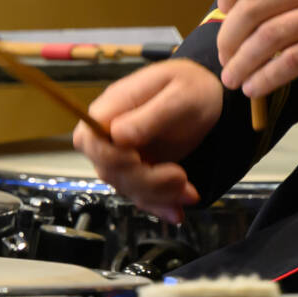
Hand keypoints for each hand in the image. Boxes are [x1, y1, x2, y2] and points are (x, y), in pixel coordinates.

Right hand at [71, 59, 223, 222]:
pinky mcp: (139, 171)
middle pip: (108, 170)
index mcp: (111, 108)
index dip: (108, 156)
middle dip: (144, 181)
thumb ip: (149, 115)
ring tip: (190, 192)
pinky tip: (177, 211)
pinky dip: (159, 205)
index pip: (88, 139)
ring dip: (158, 196)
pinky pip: (141, 195)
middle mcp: (110, 134)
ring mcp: (123, 155)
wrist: (209, 97)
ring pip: (126, 187)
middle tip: (180, 176)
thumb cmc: (191, 85)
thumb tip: (117, 135)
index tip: (138, 160)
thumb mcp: (178, 95)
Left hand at [214, 0, 297, 99]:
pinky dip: (265, 78)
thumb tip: (234, 12)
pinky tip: (255, 88)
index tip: (222, 10)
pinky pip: (290, 63)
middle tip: (224, 59)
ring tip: (233, 80)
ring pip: (267, 38)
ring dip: (242, 63)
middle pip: (253, 8)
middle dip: (228, 38)